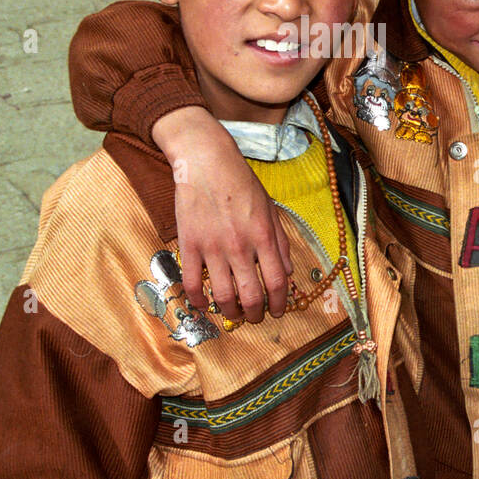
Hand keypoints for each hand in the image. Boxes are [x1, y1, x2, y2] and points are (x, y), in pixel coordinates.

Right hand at [153, 107, 292, 324]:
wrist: (206, 162)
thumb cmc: (241, 182)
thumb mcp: (270, 208)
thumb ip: (280, 241)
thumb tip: (288, 271)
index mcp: (263, 236)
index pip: (277, 282)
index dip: (280, 303)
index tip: (278, 311)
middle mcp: (240, 246)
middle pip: (251, 295)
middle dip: (255, 314)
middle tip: (255, 316)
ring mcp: (213, 247)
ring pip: (223, 295)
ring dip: (230, 311)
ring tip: (233, 314)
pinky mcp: (189, 245)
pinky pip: (192, 282)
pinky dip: (198, 300)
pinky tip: (203, 305)